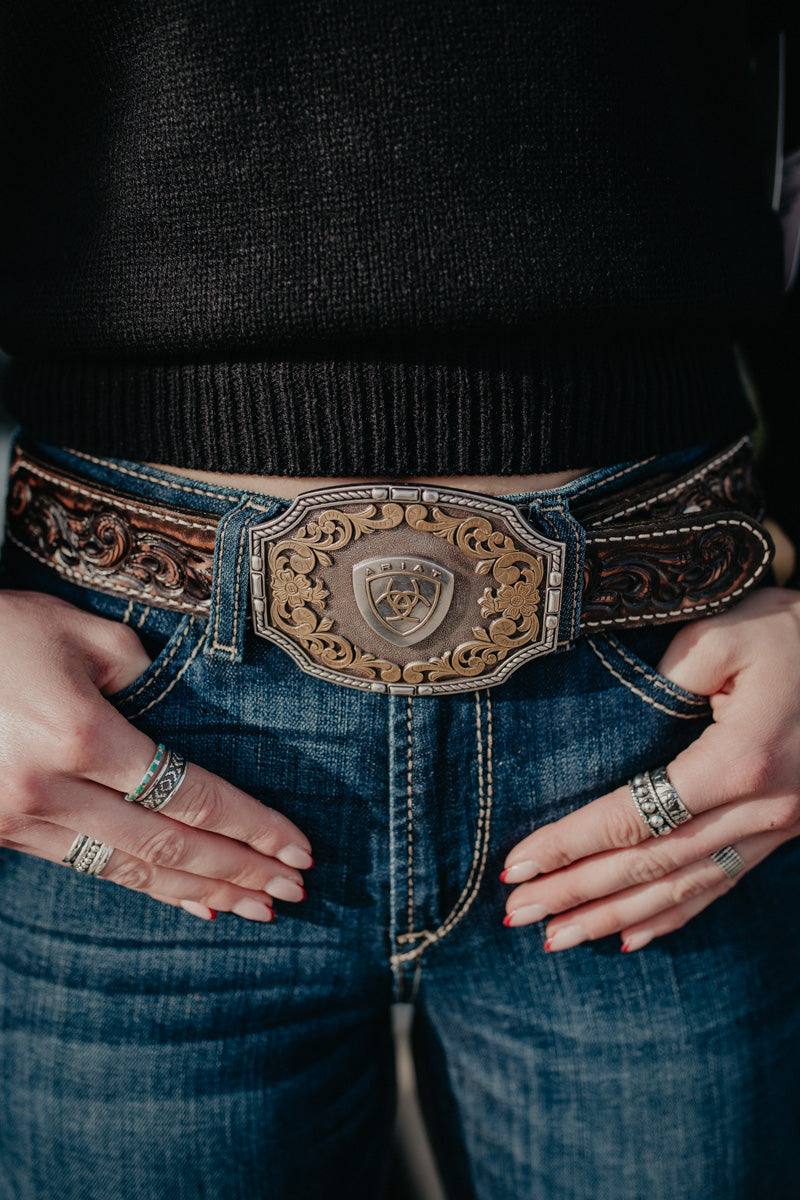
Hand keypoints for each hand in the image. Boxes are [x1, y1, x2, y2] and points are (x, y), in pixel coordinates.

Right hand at [0, 590, 311, 921]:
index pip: (191, 794)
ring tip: (256, 909)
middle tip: (296, 894)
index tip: (299, 848)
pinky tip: (188, 903)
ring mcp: (23, 820)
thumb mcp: (75, 631)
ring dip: (200, 891)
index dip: (251, 827)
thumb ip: (138, 673)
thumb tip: (171, 718)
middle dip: (240, 872)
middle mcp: (54, 790)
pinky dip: (147, 886)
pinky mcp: (3, 834)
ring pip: (131, 869)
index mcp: (82, 735)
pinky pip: (90, 868)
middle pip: (170, 845)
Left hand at [501, 587, 799, 951]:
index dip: (571, 846)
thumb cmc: (789, 633)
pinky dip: (673, 916)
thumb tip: (616, 721)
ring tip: (558, 939)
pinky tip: (632, 938)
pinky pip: (721, 884)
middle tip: (518, 913)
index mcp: (738, 762)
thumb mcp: (723, 635)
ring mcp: (777, 826)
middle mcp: (760, 808)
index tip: (517, 866)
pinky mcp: (785, 828)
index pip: (633, 818)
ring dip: (616, 917)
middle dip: (578, 893)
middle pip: (651, 865)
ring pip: (684, 887)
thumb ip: (667, 678)